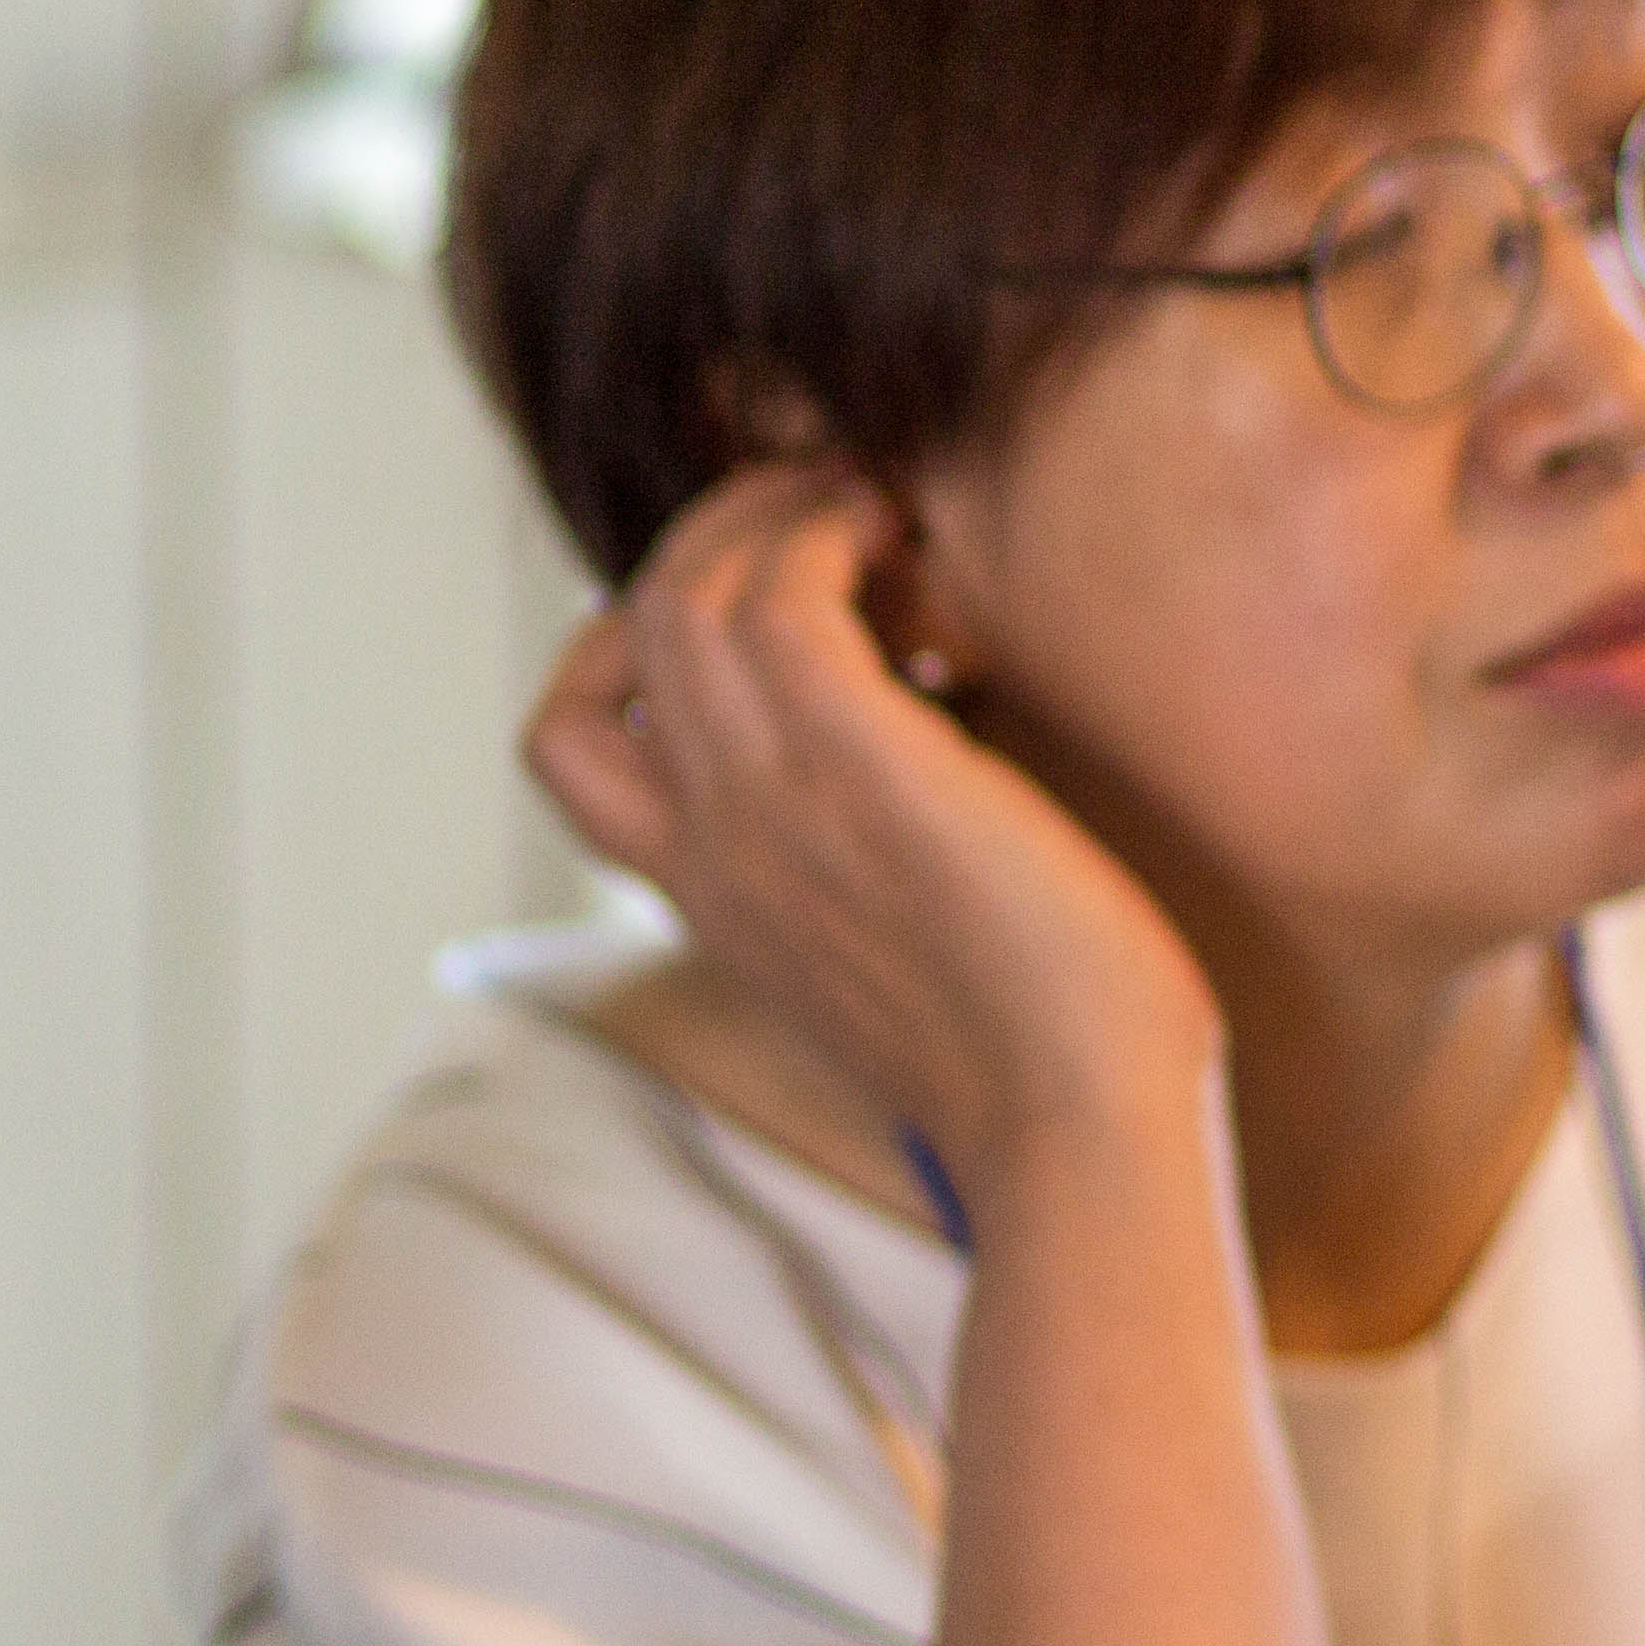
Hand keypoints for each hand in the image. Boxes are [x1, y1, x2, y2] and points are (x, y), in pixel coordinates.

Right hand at [523, 460, 1220, 1194]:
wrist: (1076, 1134)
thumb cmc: (1035, 1068)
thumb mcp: (888, 969)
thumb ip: (852, 887)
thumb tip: (915, 808)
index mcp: (704, 897)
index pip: (568, 747)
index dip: (619, 648)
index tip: (747, 619)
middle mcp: (705, 843)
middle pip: (619, 633)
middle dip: (714, 539)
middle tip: (824, 519)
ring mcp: (765, 803)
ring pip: (684, 589)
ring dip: (773, 514)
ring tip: (868, 512)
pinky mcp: (856, 764)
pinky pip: (783, 592)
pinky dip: (829, 534)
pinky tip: (902, 545)